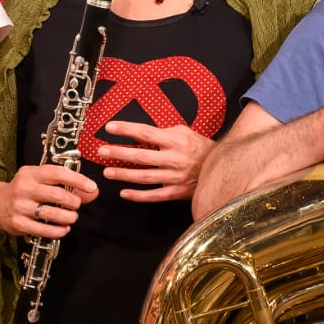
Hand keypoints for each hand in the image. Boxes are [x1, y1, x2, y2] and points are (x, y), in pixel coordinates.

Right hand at [0, 163, 99, 239]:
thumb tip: (92, 192)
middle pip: (57, 195)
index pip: (57, 173)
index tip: (91, 187)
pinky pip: (44, 230)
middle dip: (74, 202)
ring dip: (69, 217)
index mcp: (30, 173)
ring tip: (71, 217)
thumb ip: (66, 185)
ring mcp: (20, 206)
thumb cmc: (24, 190)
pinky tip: (63, 229)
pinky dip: (58, 231)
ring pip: (53, 214)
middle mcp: (24, 188)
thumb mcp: (40, 181)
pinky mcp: (18, 223)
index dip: (77, 180)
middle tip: (76, 205)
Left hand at [96, 120, 214, 203]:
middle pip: (140, 156)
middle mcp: (174, 159)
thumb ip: (162, 132)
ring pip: (144, 177)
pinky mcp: (177, 192)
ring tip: (108, 172)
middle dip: (118, 154)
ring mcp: (175, 177)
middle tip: (102, 152)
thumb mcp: (183, 132)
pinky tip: (124, 193)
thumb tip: (140, 132)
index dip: (126, 129)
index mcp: (175, 141)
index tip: (110, 127)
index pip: (145, 133)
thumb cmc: (199, 147)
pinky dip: (138, 196)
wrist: (221, 166)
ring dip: (123, 175)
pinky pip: (154, 195)